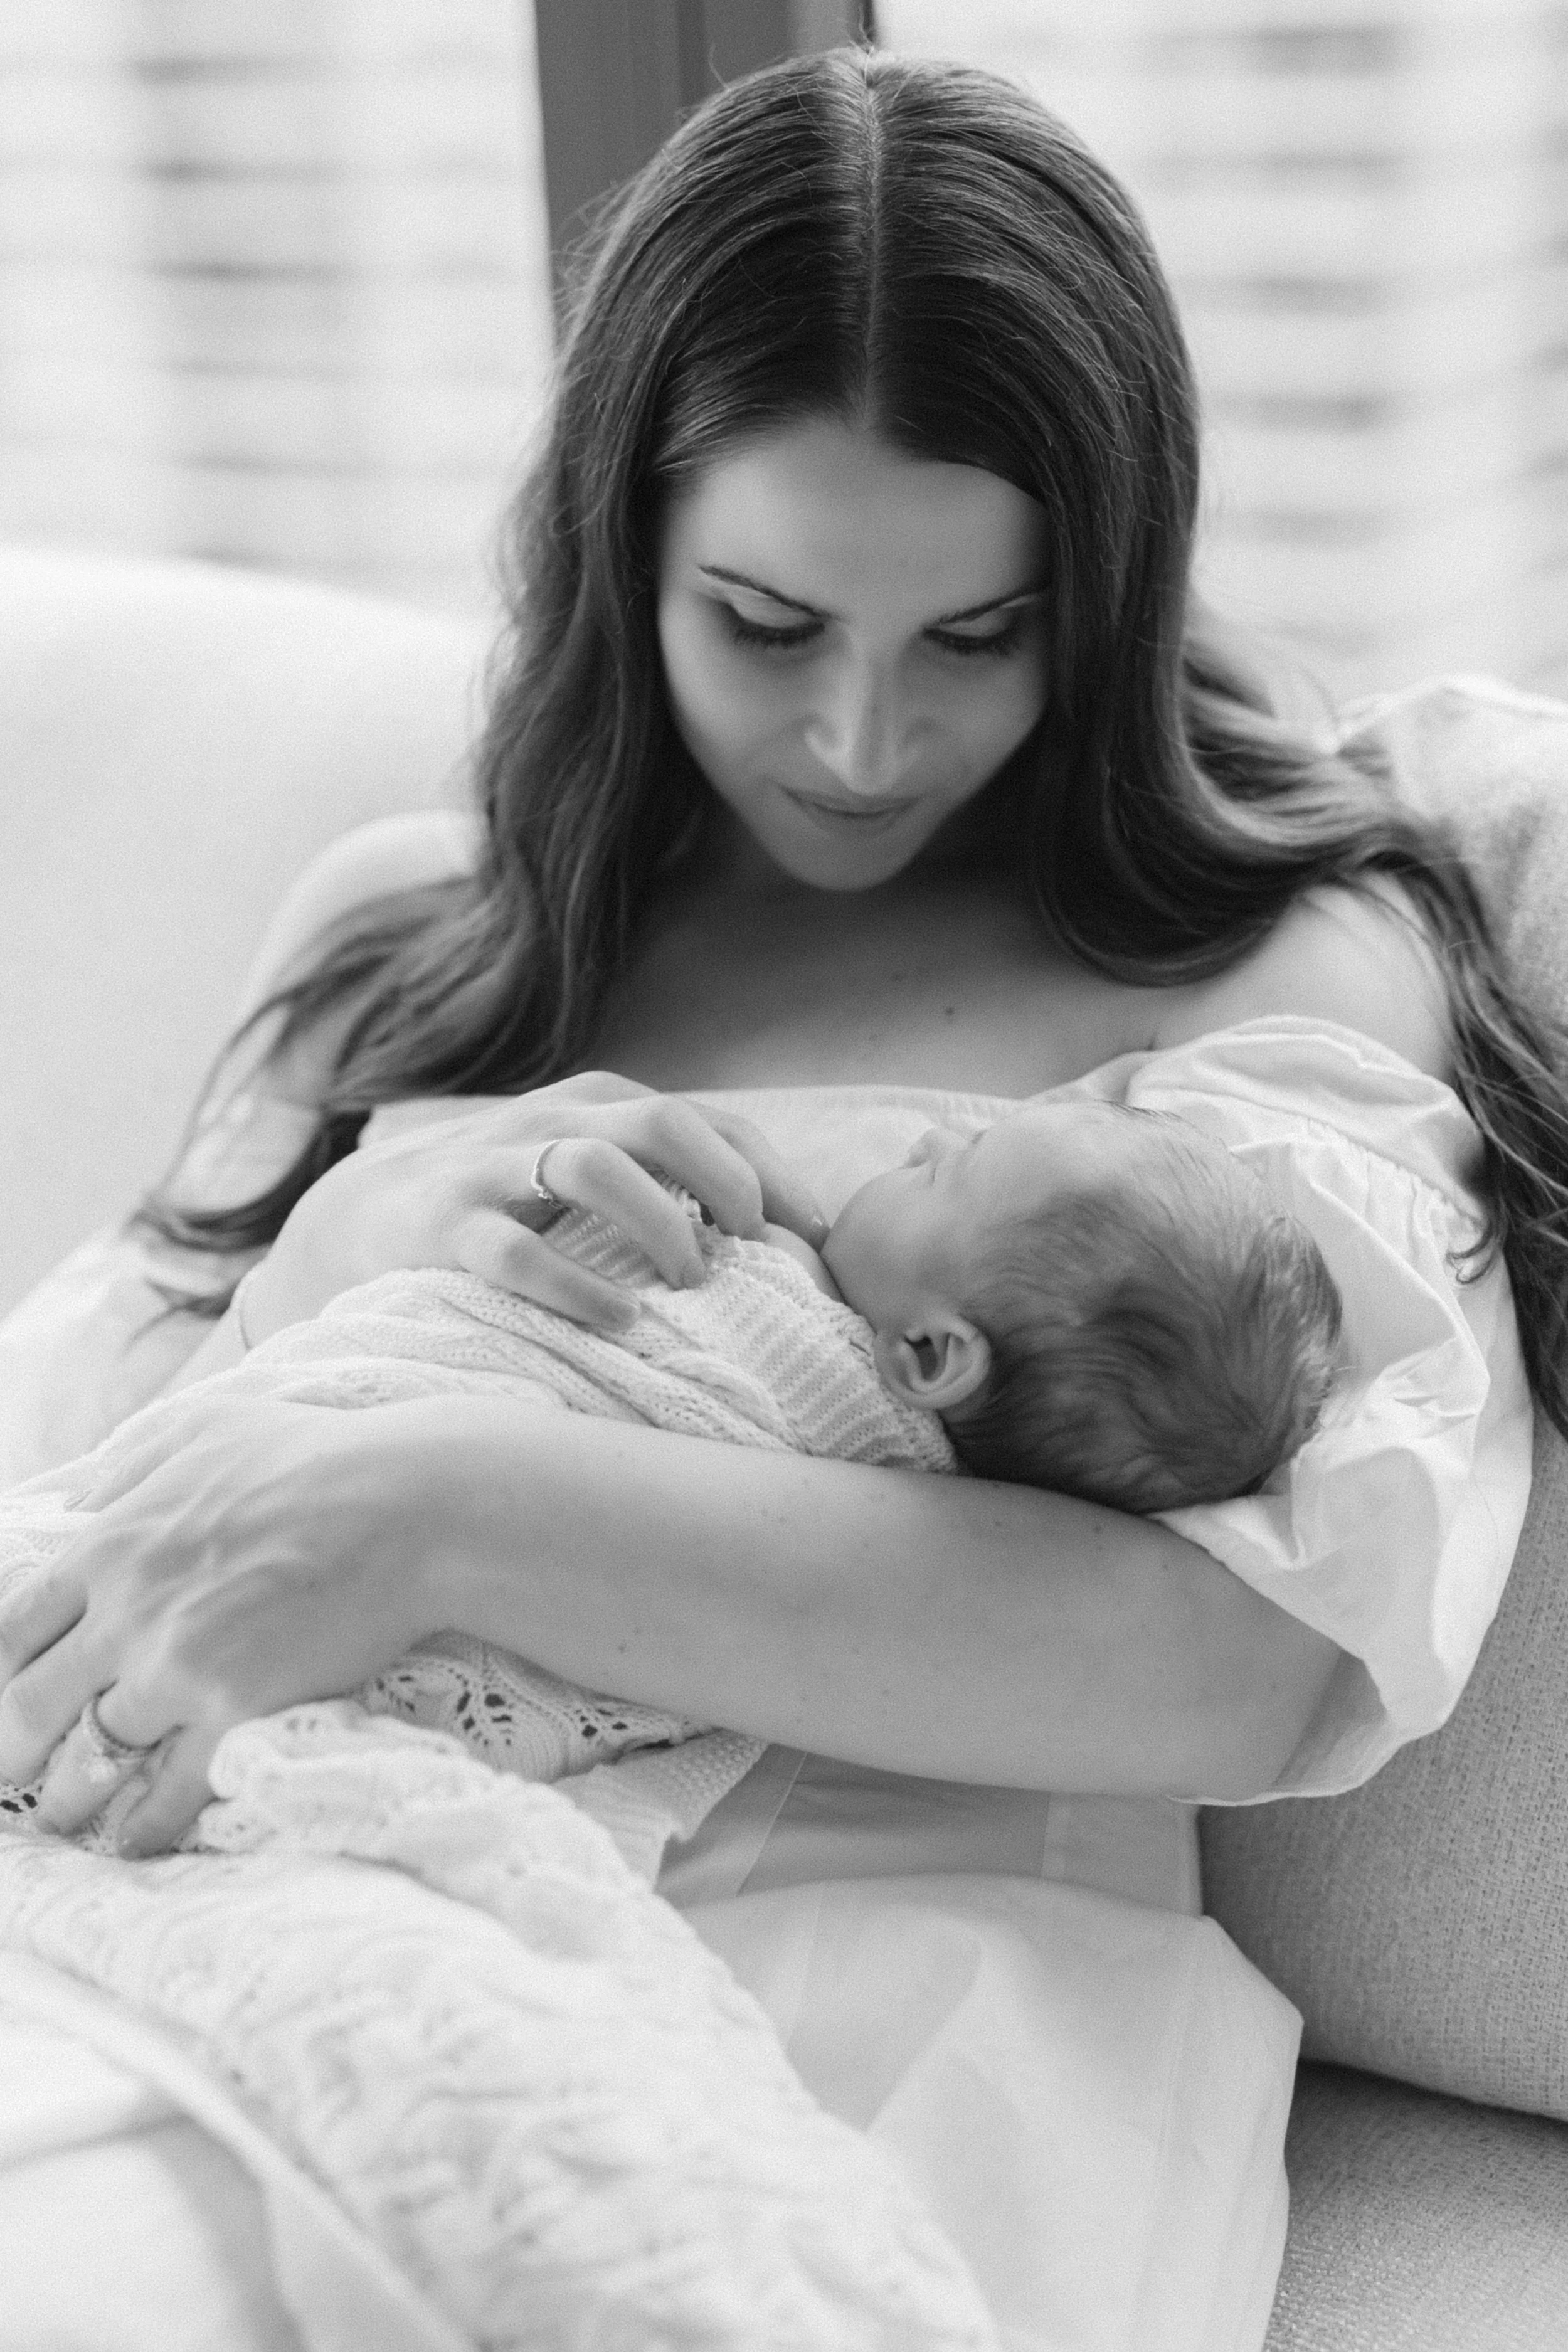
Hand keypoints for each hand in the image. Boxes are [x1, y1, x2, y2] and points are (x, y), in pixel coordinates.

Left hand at [0, 1395, 456, 1854]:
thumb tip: (79, 1505)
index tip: (8, 1691)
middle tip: (13, 1767)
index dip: (0, 1669)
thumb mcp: (204, 1429)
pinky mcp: (236, 1713)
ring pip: (89, 1761)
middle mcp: (127, 1613)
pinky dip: (146, 1826)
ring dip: (71, 1798)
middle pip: (27, 1705)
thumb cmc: (316, 1457)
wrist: (411, 1503)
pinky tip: (139, 1838)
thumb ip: (129, 1468)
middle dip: (11, 1748)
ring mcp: (179, 1668)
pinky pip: (169, 1794)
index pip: (10, 1626)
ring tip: (69, 1815)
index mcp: (111, 1544)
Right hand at [246, 1073, 827, 1340]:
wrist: (351, 1218)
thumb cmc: (501, 1207)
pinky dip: (576, 1285)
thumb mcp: (579, 1176)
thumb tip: (778, 1243)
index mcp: (595, 1108)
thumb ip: (658, 1187)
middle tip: (757, 1245)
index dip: (771, 1171)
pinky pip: (516, 1250)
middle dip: (726, 1177)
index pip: (706, 1118)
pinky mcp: (443, 1227)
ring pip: (591, 1166)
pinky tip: (622, 1321)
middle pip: (659, 1122)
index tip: (818, 1233)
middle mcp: (549, 1123)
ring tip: (696, 1283)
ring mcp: (492, 1170)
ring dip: (661, 1222)